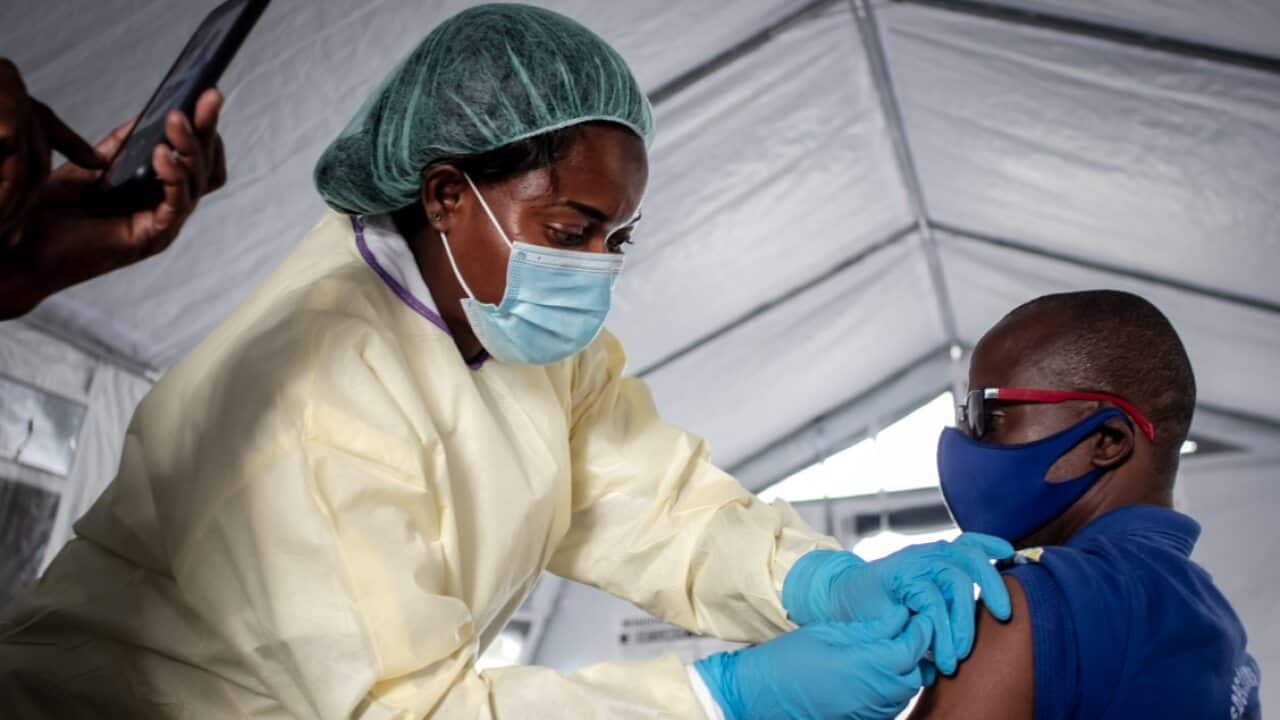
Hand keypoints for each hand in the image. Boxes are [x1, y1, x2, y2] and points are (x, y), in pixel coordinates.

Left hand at [0, 87, 225, 318]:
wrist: (22, 247)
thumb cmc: (52, 213)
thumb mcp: (91, 166)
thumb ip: (122, 145)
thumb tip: (151, 115)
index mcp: (157, 192)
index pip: (200, 159)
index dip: (205, 127)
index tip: (204, 95)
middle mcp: (167, 209)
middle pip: (209, 168)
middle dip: (208, 129)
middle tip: (207, 98)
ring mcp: (163, 225)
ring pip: (199, 183)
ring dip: (191, 148)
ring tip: (177, 120)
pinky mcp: (150, 239)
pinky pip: (176, 205)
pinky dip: (174, 177)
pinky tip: (162, 154)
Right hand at [694, 608, 930, 719]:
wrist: (760, 696)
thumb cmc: (787, 659)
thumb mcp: (827, 633)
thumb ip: (868, 628)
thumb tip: (899, 614)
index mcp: (863, 667)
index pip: (911, 648)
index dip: (920, 628)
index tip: (917, 612)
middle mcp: (874, 695)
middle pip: (916, 672)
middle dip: (917, 649)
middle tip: (908, 627)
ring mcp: (871, 713)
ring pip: (907, 690)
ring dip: (907, 668)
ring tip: (892, 646)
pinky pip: (893, 704)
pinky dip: (894, 686)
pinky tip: (878, 670)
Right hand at [781, 534, 1013, 676]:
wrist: (842, 605)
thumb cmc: (886, 608)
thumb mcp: (922, 605)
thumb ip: (947, 608)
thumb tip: (978, 630)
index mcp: (935, 557)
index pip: (969, 542)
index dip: (991, 543)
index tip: (1010, 553)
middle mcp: (926, 555)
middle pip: (971, 558)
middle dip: (993, 587)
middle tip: (1003, 617)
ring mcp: (911, 563)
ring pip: (953, 580)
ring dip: (962, 621)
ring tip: (957, 656)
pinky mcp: (898, 576)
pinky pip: (929, 598)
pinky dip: (939, 627)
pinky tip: (937, 652)